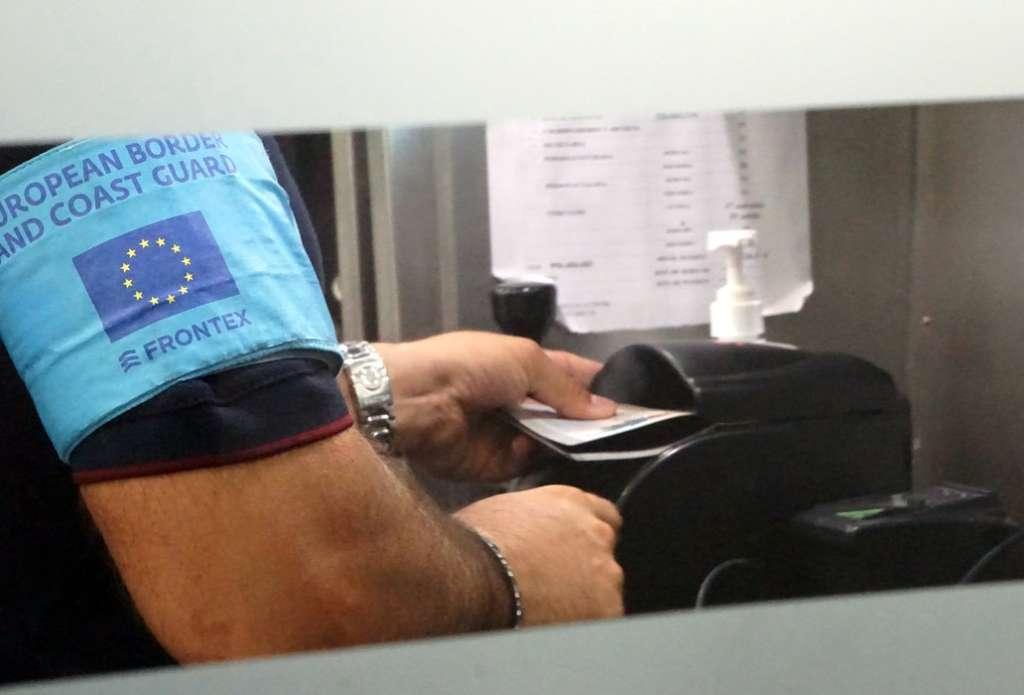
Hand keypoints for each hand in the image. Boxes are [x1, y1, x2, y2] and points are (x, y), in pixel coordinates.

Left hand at [373, 331, 616, 481]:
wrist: (416, 400)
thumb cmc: (468, 365)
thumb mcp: (527, 360)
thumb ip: (567, 387)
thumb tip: (606, 409)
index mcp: (522, 366)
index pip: (570, 374)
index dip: (597, 385)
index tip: (631, 401)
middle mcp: (517, 400)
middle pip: (563, 414)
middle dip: (587, 422)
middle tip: (623, 432)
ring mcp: (506, 433)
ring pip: (550, 443)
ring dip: (566, 442)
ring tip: (591, 442)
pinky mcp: (493, 464)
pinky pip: (527, 466)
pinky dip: (535, 458)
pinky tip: (539, 449)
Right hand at [455, 485, 623, 624]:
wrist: (476, 577)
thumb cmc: (478, 544)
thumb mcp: (503, 509)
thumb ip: (530, 515)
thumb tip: (521, 525)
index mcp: (570, 502)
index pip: (603, 513)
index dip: (587, 532)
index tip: (576, 546)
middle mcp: (594, 532)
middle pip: (603, 551)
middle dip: (584, 566)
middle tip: (552, 580)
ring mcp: (604, 571)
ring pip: (604, 587)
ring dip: (584, 595)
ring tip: (547, 605)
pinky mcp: (606, 607)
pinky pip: (602, 616)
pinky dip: (584, 621)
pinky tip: (554, 620)